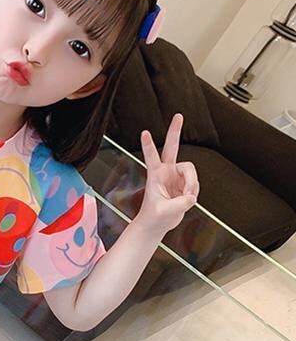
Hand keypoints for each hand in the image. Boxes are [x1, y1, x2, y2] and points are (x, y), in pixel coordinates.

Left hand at [134, 113, 199, 235]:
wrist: (156, 225)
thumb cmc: (154, 218)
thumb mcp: (165, 212)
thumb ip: (180, 203)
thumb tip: (192, 196)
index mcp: (155, 176)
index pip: (151, 157)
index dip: (148, 145)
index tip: (144, 132)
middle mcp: (166, 172)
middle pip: (172, 147)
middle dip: (175, 131)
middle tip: (178, 116)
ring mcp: (176, 177)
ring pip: (192, 172)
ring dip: (192, 186)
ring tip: (185, 199)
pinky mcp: (184, 184)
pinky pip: (195, 185)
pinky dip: (193, 194)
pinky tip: (185, 200)